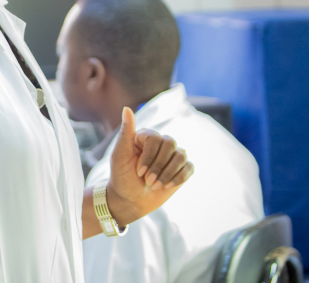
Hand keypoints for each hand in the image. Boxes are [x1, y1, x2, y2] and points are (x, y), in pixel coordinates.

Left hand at [106, 107, 193, 226]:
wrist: (129, 200)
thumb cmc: (121, 177)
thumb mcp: (119, 155)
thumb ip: (125, 132)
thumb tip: (126, 108)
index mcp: (146, 136)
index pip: (156, 139)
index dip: (149, 157)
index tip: (138, 172)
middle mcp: (161, 143)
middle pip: (170, 145)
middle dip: (159, 166)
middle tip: (148, 181)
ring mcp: (172, 156)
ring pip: (181, 155)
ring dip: (168, 174)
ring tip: (155, 185)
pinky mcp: (181, 169)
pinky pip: (189, 167)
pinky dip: (179, 178)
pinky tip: (167, 185)